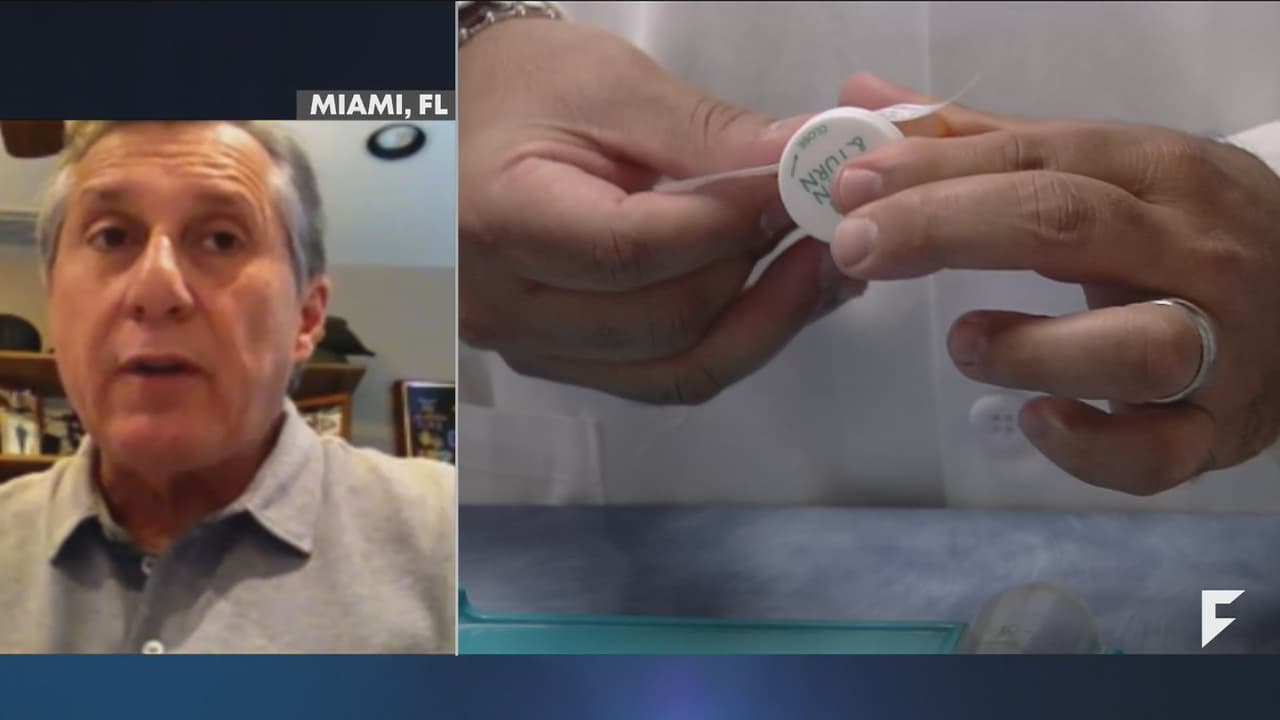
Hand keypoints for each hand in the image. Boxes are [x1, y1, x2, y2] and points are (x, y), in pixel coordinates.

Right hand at [458, 18, 862, 403]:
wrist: (469, 124)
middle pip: (663, 326)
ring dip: (763, 322)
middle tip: (825, 226)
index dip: (731, 226)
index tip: (800, 190)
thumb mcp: (614, 87)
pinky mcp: (562, 361)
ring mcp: (529, 347)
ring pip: (674, 370)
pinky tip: (777, 294)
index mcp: (496, 222)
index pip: (632, 250)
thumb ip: (711, 135)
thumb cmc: (525, 88)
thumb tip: (806, 162)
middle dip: (760, 277)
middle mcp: (502, 306)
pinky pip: (663, 375)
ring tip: (819, 266)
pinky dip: (731, 339)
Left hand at [831, 74, 1279, 494]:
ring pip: (1134, 347)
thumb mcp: (1100, 167)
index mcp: (1156, 172)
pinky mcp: (1219, 428)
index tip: (850, 185)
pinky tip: (1035, 419)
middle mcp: (1192, 248)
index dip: (935, 170)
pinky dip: (1089, 446)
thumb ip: (980, 142)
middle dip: (948, 229)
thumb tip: (867, 96)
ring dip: (1031, 348)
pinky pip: (1157, 454)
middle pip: (1069, 226)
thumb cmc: (1182, 230)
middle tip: (859, 246)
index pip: (1036, 157)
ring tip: (964, 344)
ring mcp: (1219, 343)